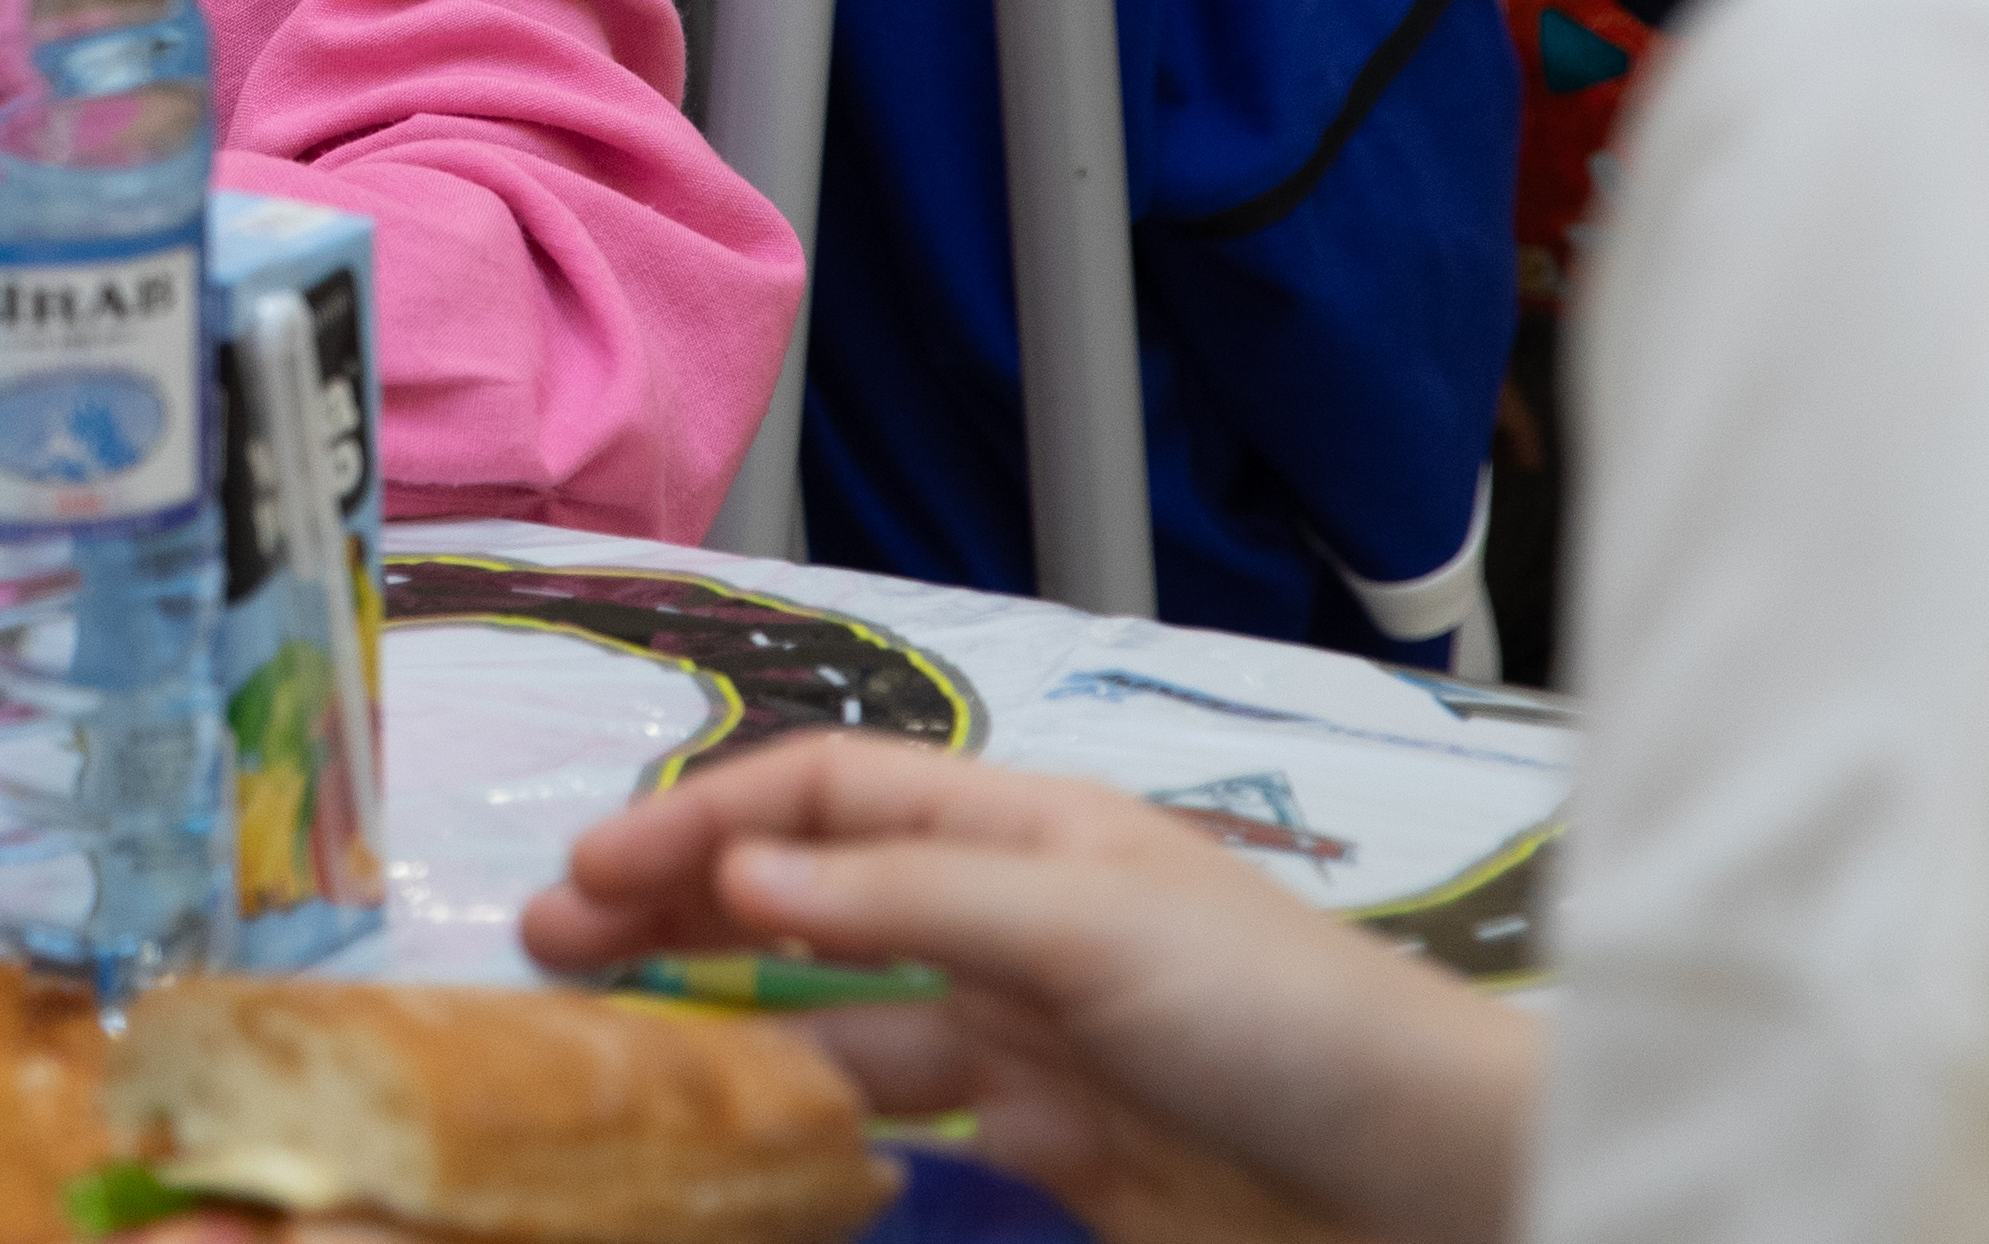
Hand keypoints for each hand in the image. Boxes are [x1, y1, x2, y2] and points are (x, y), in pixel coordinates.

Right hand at [526, 738, 1539, 1243]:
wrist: (1438, 1186)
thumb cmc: (1284, 1018)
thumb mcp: (1089, 927)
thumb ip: (907, 903)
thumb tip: (734, 877)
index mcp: (1026, 829)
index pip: (827, 801)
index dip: (703, 822)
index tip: (586, 874)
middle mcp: (1015, 921)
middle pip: (814, 901)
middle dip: (681, 911)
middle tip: (551, 953)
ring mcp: (1034, 1042)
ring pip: (842, 1019)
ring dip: (732, 1025)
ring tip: (622, 1056)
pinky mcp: (1059, 1155)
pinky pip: (909, 1130)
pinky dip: (823, 1133)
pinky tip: (759, 1147)